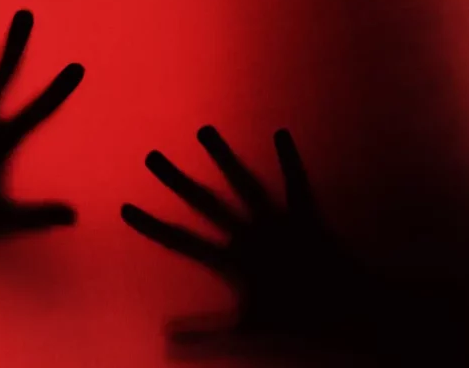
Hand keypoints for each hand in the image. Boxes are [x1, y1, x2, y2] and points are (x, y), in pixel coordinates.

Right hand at [121, 126, 368, 348]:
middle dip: (176, 180)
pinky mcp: (304, 216)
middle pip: (205, 204)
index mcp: (232, 261)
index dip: (151, 225)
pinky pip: (295, 184)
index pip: (180, 241)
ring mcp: (276, 223)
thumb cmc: (294, 319)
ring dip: (223, 158)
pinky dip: (289, 159)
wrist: (343, 311)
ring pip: (243, 184)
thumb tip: (168, 336)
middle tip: (152, 157)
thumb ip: (205, 331)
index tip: (125, 208)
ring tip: (204, 131)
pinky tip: (281, 133)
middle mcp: (249, 235)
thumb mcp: (245, 328)